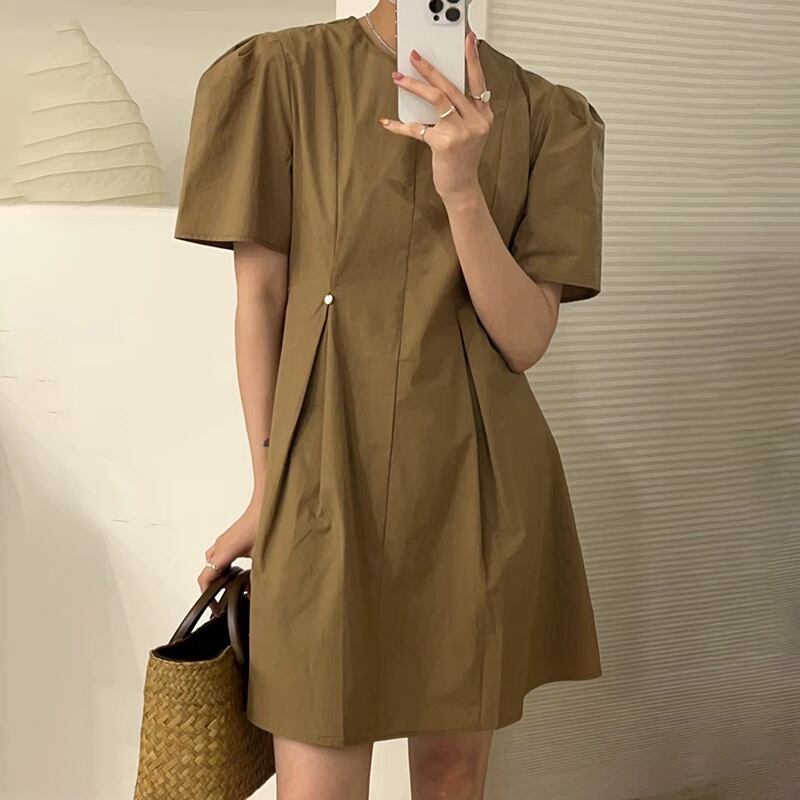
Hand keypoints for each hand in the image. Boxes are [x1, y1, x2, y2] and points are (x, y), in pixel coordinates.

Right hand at [198, 501, 261, 612]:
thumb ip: (256, 576)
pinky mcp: (228, 538)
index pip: (206, 578)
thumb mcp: (261, 556)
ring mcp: (222, 541)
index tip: (214, 608)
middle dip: (212, 589)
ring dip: (217, 576)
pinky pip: (218, 555)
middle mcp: (219, 546)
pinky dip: (223, 566)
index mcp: (224, 551)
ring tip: (230, 588)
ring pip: (211, 563)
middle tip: (222, 601)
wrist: (266, 506)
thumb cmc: (264, 525)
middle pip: (206, 572)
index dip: (208, 596)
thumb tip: (255, 592)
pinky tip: (237, 570)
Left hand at [379, 30, 492, 201]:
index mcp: (484, 115)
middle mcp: (476, 122)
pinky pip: (418, 128)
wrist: (461, 188)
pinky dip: (400, 125)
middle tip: (414, 57)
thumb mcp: (469, 132)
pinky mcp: (444, 145)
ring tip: (399, 78)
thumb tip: (435, 87)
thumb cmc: (461, 159)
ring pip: (436, 100)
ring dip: (414, 87)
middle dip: (430, 69)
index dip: (473, 60)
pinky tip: (388, 122)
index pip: (478, 82)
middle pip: (451, 87)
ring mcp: (461, 133)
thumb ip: (460, 111)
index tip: (469, 40)